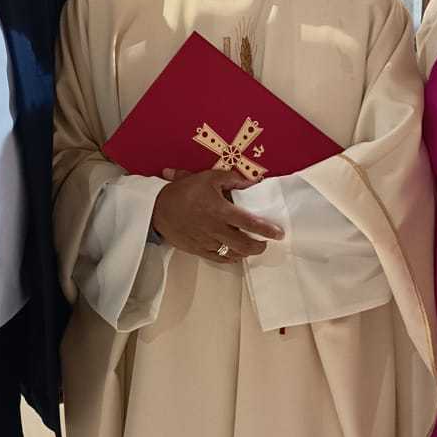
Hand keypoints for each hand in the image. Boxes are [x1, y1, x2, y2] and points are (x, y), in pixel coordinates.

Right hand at [152, 167, 283, 262]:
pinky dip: (231, 257)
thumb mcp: (208, 178)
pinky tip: (235, 253)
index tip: (279, 233)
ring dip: (246, 252)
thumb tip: (252, 182)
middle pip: (245, 245)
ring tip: (251, 246)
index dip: (267, 230)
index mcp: (220, 211)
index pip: (250, 223)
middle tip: (265, 242)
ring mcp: (207, 242)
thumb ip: (232, 179)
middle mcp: (216, 229)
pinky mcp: (199, 250)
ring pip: (233, 254)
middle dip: (259, 247)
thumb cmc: (184, 191)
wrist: (157, 208)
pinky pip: (220, 259)